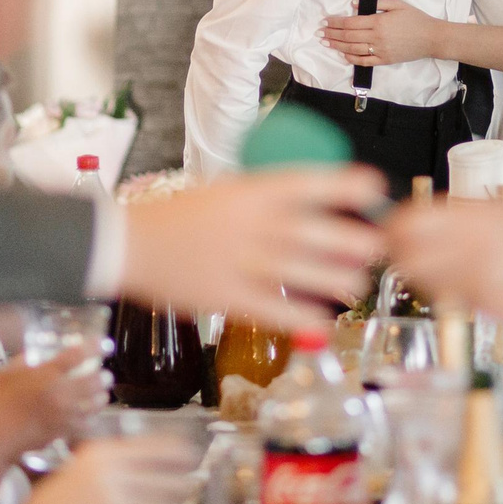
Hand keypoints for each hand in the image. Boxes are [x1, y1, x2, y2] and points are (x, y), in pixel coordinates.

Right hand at [0, 347, 106, 456]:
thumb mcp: (6, 372)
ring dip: (100, 397)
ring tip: (102, 394)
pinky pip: (86, 424)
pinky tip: (89, 415)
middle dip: (103, 376)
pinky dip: (90, 418)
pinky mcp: (63, 432)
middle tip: (105, 375)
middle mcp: (60, 393)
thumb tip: (37, 356)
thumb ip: (25, 361)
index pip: (77, 355)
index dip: (94, 346)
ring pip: (94, 404)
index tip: (104, 343)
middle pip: (94, 381)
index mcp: (46, 374)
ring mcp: (63, 415)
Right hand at [12, 434, 200, 503]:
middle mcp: (111, 471)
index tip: (188, 454)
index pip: (153, 445)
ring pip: (167, 498)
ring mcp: (118, 498)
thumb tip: (146, 465)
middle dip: (182, 478)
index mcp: (100, 453)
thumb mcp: (76, 476)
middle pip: (168, 469)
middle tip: (188, 484)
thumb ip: (109, 468)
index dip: (176, 450)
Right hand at [121, 168, 385, 329]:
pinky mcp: (223, 296)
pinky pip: (270, 307)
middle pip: (308, 231)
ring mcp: (234, 261)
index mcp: (246, 192)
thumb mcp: (225, 192)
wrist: (127, 244)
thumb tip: (322, 210)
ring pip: (296, 270)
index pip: (303, 182)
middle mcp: (245, 224)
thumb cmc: (181, 217)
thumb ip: (267, 199)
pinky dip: (300, 316)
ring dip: (333, 278)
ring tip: (356, 284)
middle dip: (348, 240)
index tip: (375, 186)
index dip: (343, 185)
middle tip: (375, 247)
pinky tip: (322, 320)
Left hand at [321, 0, 444, 66]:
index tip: (326, 21)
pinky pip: (365, 61)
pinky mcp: (385, 60)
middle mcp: (377, 37)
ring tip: (326, 43)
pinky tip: (343, 55)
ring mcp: (381, 51)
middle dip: (332, 34)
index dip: (335, 22)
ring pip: (353, 50)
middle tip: (320, 33)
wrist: (431, 38)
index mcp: (379, 22)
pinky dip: (352, 59)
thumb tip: (355, 5)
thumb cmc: (416, 19)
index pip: (350, 23)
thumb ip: (377, 3)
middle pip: (348, 37)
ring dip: (337, 46)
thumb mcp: (398, 4)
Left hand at [386, 201, 502, 323]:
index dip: (395, 225)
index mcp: (479, 220)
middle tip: (403, 251)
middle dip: (401, 254)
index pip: (411, 222)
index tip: (392, 226)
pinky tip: (474, 282)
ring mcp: (481, 283)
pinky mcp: (490, 309)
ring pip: (427, 283)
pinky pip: (455, 300)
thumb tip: (422, 218)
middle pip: (409, 256)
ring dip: (424, 275)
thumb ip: (464, 216)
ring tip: (441, 266)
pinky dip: (454, 292)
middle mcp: (475, 251)